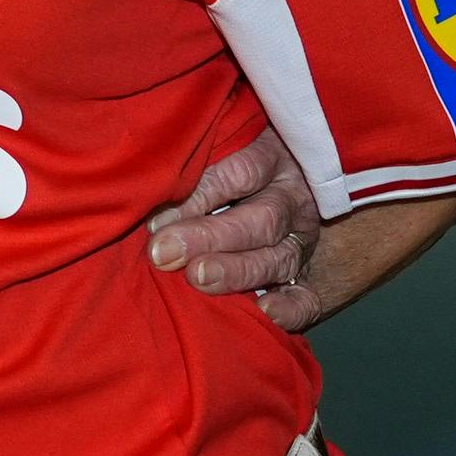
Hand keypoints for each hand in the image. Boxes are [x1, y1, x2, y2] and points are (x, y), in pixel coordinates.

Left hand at [147, 129, 324, 332]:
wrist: (299, 182)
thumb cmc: (235, 162)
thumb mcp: (227, 144)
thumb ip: (196, 164)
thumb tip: (145, 187)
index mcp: (274, 159)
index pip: (241, 173)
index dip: (199, 195)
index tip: (156, 218)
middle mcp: (293, 200)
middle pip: (260, 220)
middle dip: (210, 237)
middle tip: (166, 252)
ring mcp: (304, 240)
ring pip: (278, 258)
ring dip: (237, 271)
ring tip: (198, 278)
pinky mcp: (310, 277)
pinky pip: (308, 298)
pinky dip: (289, 308)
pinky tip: (264, 312)